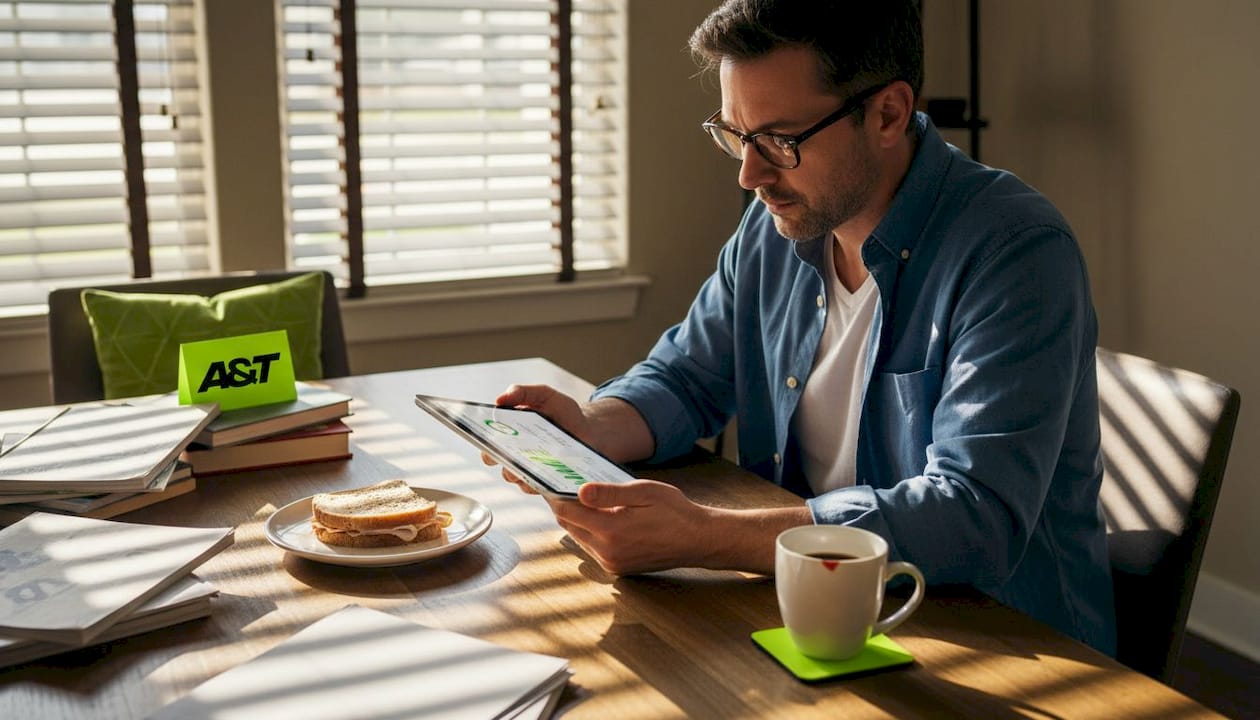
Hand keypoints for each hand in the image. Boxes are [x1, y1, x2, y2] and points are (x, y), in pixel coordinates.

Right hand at [481, 384, 588, 493]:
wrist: (590, 431)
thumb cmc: (563, 412)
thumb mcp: (544, 395)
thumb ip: (522, 392)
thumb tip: (499, 400)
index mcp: (509, 435)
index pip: (487, 447)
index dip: (485, 448)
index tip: (488, 445)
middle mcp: (515, 456)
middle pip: (500, 465)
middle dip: (503, 462)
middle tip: (512, 456)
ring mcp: (530, 472)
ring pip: (517, 479)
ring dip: (522, 473)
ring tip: (533, 465)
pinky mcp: (547, 483)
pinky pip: (538, 489)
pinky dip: (542, 483)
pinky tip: (550, 474)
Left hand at [550, 479, 717, 573]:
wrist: (698, 540)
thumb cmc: (675, 512)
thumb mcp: (644, 492)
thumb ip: (610, 493)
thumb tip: (579, 491)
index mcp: (611, 530)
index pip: (567, 512)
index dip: (553, 495)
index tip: (546, 481)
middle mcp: (607, 551)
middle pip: (569, 526)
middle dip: (563, 506)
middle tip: (560, 486)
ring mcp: (611, 563)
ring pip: (579, 537)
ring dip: (576, 520)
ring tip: (580, 499)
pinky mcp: (618, 568)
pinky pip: (593, 547)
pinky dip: (590, 532)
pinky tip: (599, 517)